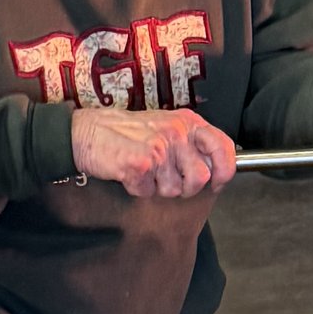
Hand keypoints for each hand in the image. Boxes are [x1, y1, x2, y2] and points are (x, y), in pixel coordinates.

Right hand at [69, 106, 237, 198]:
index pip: (223, 147)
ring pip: (174, 189)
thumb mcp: (168, 126)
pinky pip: (148, 191)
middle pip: (201, 178)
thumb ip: (192, 143)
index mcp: (188, 122)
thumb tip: (216, 170)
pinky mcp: (140, 162)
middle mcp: (177, 132)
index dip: (224, 171)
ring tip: (144, 171)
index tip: (216, 182)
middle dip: (186, 188)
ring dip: (157, 188)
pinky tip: (130, 173)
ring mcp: (159, 146)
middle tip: (166, 179)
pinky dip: (138, 189)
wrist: (88, 131)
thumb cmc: (129, 133)